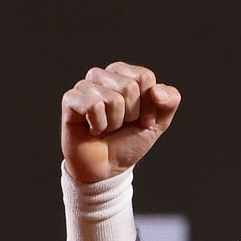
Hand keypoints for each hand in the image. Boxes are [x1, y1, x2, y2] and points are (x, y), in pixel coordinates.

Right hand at [61, 62, 180, 182]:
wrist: (108, 166)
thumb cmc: (130, 140)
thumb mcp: (158, 122)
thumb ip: (169, 102)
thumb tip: (157, 92)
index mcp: (124, 74)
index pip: (145, 77)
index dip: (149, 105)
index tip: (143, 119)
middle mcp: (103, 75)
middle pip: (129, 86)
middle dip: (132, 114)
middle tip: (122, 125)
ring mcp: (84, 86)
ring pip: (113, 99)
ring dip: (115, 122)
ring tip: (107, 127)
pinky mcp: (70, 100)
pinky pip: (94, 106)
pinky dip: (99, 125)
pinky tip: (93, 129)